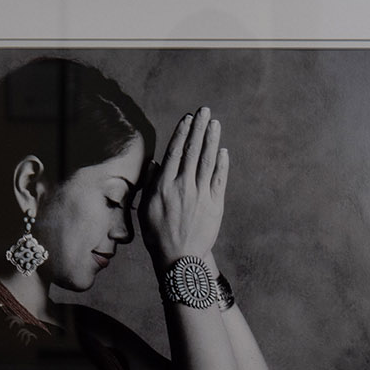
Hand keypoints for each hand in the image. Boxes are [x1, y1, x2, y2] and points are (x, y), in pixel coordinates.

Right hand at [140, 107, 227, 266]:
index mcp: (164, 186)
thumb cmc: (158, 235)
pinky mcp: (215, 205)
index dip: (182, 133)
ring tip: (215, 123)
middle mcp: (183, 186)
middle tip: (204, 111)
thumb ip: (151, 183)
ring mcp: (200, 195)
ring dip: (212, 140)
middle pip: (193, 151)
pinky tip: (223, 150)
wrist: (179, 259)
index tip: (188, 118)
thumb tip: (155, 162)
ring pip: (208, 161)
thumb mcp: (146, 208)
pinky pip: (220, 179)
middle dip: (199, 128)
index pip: (175, 152)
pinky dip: (222, 163)